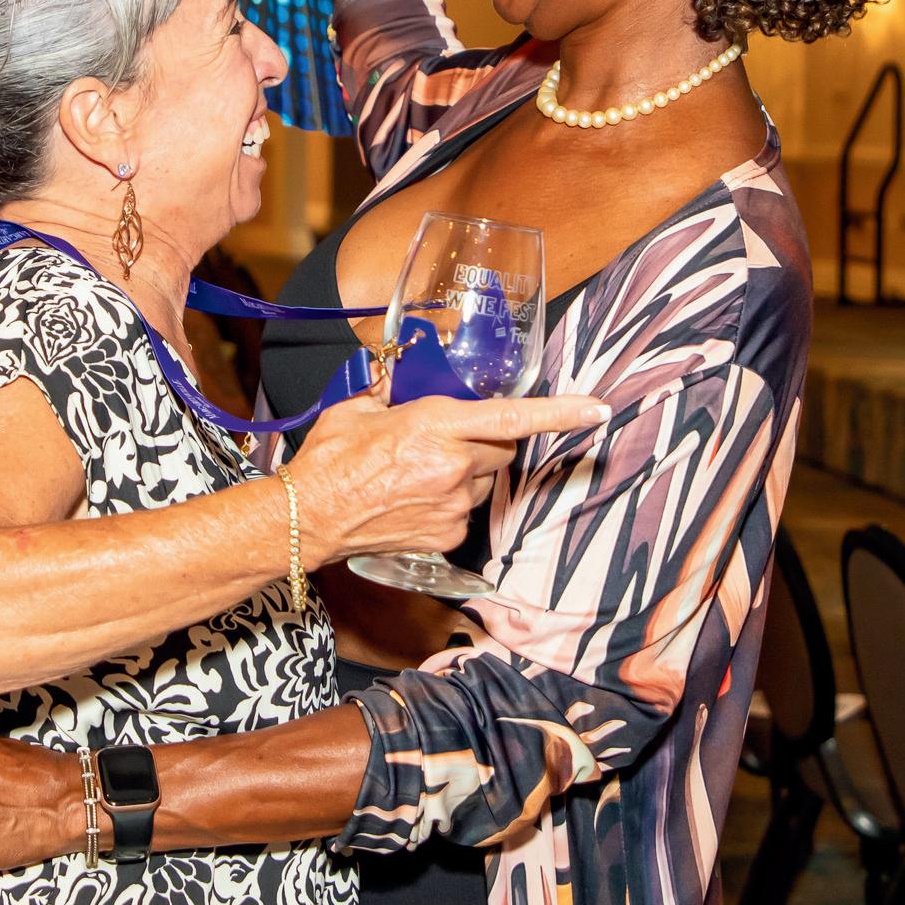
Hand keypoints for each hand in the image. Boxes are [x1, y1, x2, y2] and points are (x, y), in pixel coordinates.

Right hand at [293, 389, 608, 568]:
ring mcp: (453, 506)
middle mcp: (453, 467)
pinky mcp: (447, 537)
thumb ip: (391, 386)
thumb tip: (401, 367)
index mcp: (435, 426)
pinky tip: (415, 498)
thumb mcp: (357, 408)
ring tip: (420, 472)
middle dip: (485, 439)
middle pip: (501, 448)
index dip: (561, 412)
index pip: (511, 416)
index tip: (597, 409)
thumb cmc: (329, 460)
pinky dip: (451, 502)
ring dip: (468, 471)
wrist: (307, 519)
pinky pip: (466, 511)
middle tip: (445, 437)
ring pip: (485, 481)